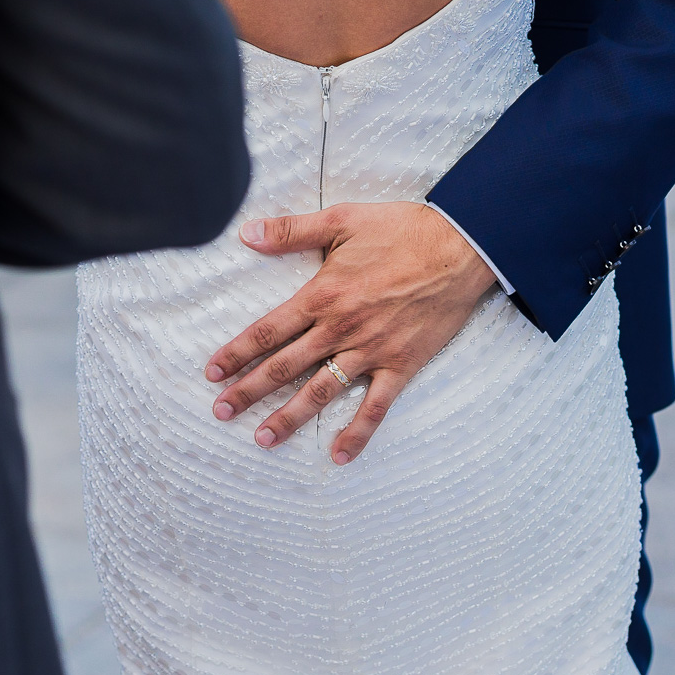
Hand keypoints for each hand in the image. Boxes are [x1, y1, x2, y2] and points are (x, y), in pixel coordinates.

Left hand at [204, 201, 497, 463]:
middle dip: (249, 392)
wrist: (461, 247)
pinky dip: (358, 432)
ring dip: (289, 417)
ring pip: (321, 391)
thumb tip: (246, 234)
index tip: (212, 373)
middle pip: (284, 366)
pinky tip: (338, 455)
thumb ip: (290, 231)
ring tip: (262, 439)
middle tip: (221, 412)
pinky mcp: (401, 365)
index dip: (236, 352)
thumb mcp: (340, 220)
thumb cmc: (401, 229)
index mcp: (321, 296)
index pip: (267, 330)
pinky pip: (376, 406)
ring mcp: (371, 350)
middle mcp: (340, 328)